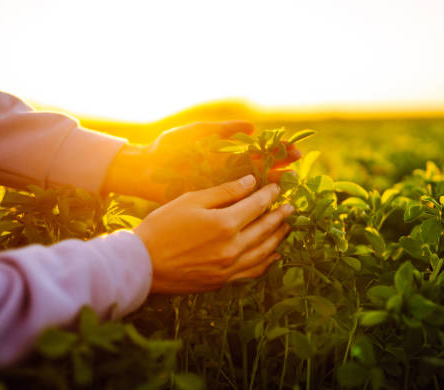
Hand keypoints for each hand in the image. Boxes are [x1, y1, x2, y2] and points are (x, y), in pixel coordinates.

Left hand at [102, 121, 300, 201]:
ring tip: (288, 189)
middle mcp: (227, 172)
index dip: (277, 152)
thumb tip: (252, 128)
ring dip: (269, 189)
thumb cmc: (169, 147)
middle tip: (299, 170)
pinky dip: (249, 205)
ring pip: (251, 189)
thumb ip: (223, 129)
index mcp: (227, 154)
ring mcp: (220, 188)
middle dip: (280, 170)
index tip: (295, 152)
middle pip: (261, 172)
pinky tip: (265, 208)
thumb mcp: (197, 133)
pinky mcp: (210, 202)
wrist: (145, 167)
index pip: (259, 153)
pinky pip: (234, 205)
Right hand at [133, 175, 293, 293]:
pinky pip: (253, 272)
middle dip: (280, 216)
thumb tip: (250, 182)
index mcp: (225, 224)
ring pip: (264, 252)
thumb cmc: (162, 227)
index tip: (278, 188)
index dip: (269, 195)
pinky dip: (267, 263)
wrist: (143, 264)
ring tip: (287, 228)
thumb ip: (223, 192)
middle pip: (266, 229)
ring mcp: (229, 267)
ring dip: (278, 238)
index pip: (257, 206)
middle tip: (292, 207)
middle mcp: (233, 248)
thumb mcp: (191, 200)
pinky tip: (274, 256)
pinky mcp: (223, 281)